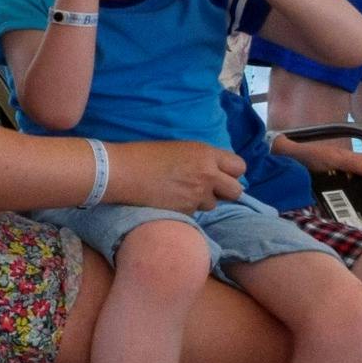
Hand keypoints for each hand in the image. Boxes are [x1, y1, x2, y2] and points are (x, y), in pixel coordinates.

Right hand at [110, 140, 245, 210]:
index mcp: (206, 154)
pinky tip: (170, 200)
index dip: (231, 173)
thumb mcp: (180, 149)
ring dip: (202, 201)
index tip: (221, 175)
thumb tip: (214, 172)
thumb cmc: (144, 156)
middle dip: (224, 192)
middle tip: (208, 189)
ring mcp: (197, 194)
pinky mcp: (186, 210)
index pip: (239, 167)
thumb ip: (202, 160)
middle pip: (235, 190)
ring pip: (213, 204)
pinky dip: (185, 209)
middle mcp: (207, 174)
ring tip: (182, 194)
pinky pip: (194, 213)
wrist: (122, 172)